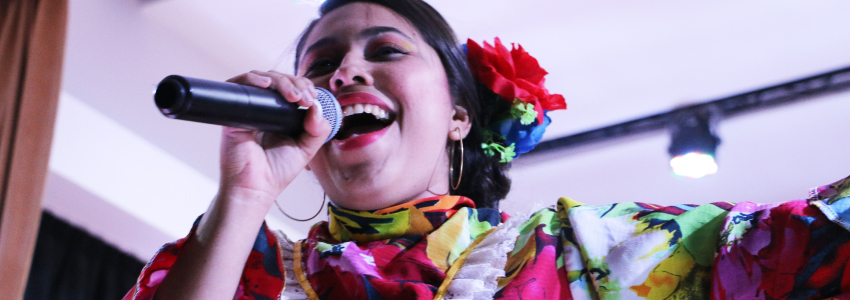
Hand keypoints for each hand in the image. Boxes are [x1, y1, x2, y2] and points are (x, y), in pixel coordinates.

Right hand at [218, 70, 330, 206]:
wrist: (256, 188)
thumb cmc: (277, 171)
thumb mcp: (307, 148)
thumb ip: (318, 129)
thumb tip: (318, 107)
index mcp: (281, 114)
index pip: (292, 86)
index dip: (304, 86)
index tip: (313, 98)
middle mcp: (264, 108)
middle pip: (278, 78)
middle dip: (295, 83)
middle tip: (305, 98)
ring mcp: (248, 108)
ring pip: (262, 78)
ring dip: (280, 80)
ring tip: (292, 95)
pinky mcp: (234, 113)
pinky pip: (239, 86)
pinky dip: (252, 79)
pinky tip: (266, 85)